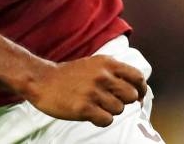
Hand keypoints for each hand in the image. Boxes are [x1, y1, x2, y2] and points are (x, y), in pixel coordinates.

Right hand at [23, 55, 146, 126]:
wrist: (42, 80)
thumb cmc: (70, 75)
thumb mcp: (95, 64)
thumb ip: (114, 71)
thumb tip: (137, 87)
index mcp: (107, 63)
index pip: (138, 77)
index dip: (141, 89)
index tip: (138, 96)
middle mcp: (102, 76)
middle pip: (131, 96)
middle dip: (124, 101)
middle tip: (111, 101)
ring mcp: (93, 92)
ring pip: (119, 110)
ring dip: (110, 111)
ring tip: (96, 105)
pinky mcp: (84, 108)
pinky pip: (107, 120)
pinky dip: (101, 120)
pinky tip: (91, 114)